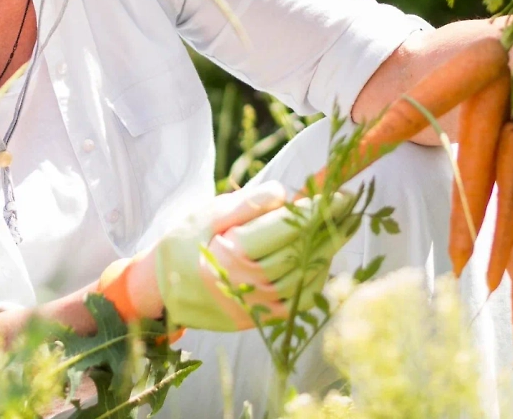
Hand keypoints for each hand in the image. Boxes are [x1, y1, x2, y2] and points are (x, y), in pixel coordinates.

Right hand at [98, 182, 357, 331]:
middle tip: (352, 207)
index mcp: (233, 253)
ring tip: (342, 228)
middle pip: (301, 252)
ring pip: (304, 278)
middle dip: (330, 227)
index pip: (287, 228)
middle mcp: (247, 283)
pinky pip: (296, 300)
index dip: (317, 210)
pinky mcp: (257, 319)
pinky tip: (322, 258)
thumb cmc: (182, 243)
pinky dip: (314, 279)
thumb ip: (246, 204)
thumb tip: (284, 193)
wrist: (160, 289)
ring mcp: (254, 306)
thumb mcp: (206, 214)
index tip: (340, 194)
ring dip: (328, 252)